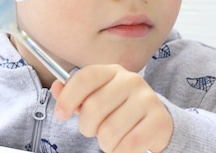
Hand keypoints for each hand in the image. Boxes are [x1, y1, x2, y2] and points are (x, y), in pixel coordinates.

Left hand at [51, 64, 172, 152]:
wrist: (155, 121)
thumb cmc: (118, 109)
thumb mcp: (95, 97)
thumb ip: (74, 93)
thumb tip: (56, 88)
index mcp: (112, 71)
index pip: (85, 78)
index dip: (68, 97)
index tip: (60, 115)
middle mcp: (131, 80)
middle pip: (94, 107)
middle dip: (87, 127)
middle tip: (94, 130)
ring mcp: (147, 99)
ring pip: (110, 130)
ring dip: (105, 143)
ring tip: (111, 138)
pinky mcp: (159, 120)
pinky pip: (129, 144)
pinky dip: (120, 151)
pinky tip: (124, 146)